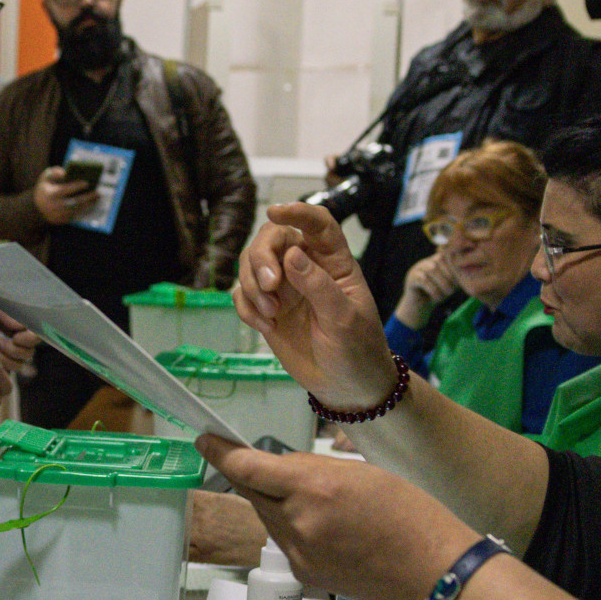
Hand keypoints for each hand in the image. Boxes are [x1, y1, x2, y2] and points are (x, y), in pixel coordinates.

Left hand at [0, 298, 38, 377]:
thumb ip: (5, 313)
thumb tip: (21, 325)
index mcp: (17, 327)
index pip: (36, 335)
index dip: (30, 338)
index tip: (16, 336)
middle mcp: (15, 343)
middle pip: (30, 352)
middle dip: (15, 349)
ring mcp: (7, 358)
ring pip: (19, 364)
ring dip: (4, 357)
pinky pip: (8, 373)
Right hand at [32, 166, 92, 225]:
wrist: (38, 209)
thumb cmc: (44, 189)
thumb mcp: (45, 178)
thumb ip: (53, 172)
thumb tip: (64, 172)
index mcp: (51, 194)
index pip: (65, 190)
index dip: (76, 186)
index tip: (87, 182)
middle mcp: (55, 206)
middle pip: (74, 202)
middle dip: (87, 197)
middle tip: (97, 192)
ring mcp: (60, 215)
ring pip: (78, 210)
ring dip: (89, 204)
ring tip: (97, 196)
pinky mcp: (64, 221)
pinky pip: (77, 214)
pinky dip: (85, 209)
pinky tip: (92, 202)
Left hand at [195, 435, 474, 599]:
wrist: (433, 572)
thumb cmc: (411, 516)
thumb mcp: (361, 473)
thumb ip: (314, 469)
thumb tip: (283, 469)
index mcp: (314, 487)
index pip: (248, 468)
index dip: (220, 453)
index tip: (205, 441)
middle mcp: (298, 521)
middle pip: (254, 493)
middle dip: (256, 478)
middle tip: (264, 466)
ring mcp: (299, 553)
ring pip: (269, 518)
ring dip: (279, 504)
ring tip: (324, 504)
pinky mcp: (304, 575)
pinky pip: (286, 543)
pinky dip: (296, 530)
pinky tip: (330, 530)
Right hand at [233, 202, 397, 410]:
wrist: (347, 387)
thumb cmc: (357, 349)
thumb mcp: (345, 319)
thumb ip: (319, 286)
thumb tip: (292, 255)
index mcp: (334, 262)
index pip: (317, 224)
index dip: (297, 212)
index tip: (275, 212)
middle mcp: (306, 267)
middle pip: (272, 238)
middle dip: (262, 257)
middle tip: (269, 285)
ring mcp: (284, 287)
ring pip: (251, 263)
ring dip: (252, 285)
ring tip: (270, 314)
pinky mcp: (266, 308)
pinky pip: (242, 294)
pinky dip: (246, 307)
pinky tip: (265, 327)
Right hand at [394, 252, 458, 328]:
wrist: (420, 307)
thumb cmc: (438, 294)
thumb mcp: (452, 284)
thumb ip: (459, 276)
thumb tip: (471, 271)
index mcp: (437, 260)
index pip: (449, 255)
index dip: (456, 267)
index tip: (460, 281)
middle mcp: (427, 261)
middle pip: (441, 260)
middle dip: (450, 276)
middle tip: (453, 290)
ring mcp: (417, 268)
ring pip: (432, 269)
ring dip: (443, 283)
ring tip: (448, 294)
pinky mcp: (411, 279)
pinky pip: (423, 280)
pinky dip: (433, 290)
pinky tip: (437, 298)